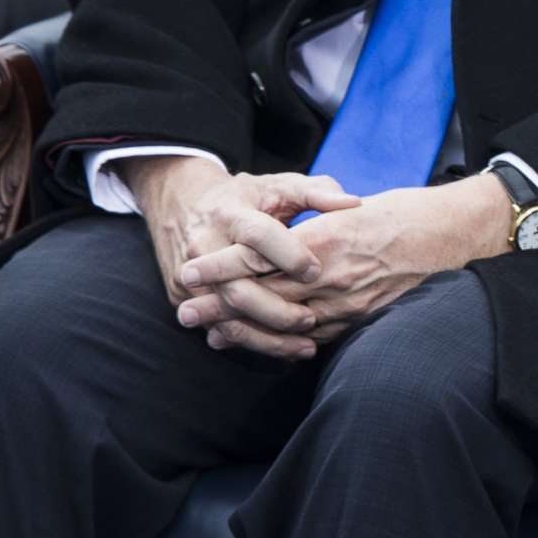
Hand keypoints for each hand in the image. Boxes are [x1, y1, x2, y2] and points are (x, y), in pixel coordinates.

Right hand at [127, 158, 360, 357]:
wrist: (184, 205)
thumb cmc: (247, 197)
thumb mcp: (278, 186)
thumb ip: (317, 192)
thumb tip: (354, 203)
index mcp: (230, 214)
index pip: (257, 237)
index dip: (288, 255)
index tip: (315, 271)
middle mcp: (204, 247)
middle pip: (237, 288)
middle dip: (276, 309)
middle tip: (311, 318)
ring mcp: (188, 277)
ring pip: (226, 317)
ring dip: (266, 337)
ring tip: (305, 347)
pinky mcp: (183, 298)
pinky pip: (217, 328)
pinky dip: (251, 342)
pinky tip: (283, 351)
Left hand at [172, 176, 508, 354]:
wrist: (456, 237)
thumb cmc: (407, 214)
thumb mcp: (356, 207)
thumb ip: (317, 220)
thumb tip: (283, 228)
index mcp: (327, 239)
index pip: (261, 256)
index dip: (222, 266)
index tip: (192, 270)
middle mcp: (333, 275)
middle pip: (263, 295)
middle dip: (221, 305)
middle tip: (186, 311)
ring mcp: (348, 303)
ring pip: (283, 322)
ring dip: (245, 329)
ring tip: (212, 333)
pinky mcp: (361, 319)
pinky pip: (314, 336)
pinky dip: (282, 342)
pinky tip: (261, 343)